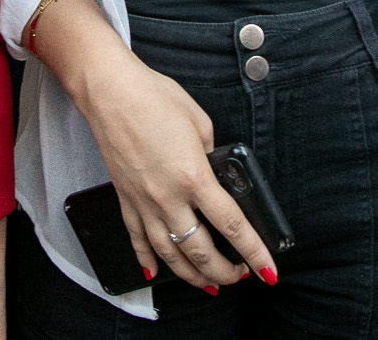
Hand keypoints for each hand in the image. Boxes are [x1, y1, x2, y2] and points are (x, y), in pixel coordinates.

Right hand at [75, 51, 272, 291]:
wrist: (109, 91)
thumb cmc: (154, 97)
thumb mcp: (199, 121)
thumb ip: (212, 153)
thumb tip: (213, 171)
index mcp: (194, 176)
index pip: (232, 226)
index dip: (254, 253)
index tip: (268, 271)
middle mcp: (169, 197)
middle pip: (201, 251)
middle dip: (225, 273)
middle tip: (239, 276)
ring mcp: (144, 202)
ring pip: (170, 255)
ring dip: (192, 276)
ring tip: (209, 285)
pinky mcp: (125, 199)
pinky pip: (136, 239)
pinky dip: (146, 260)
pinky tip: (155, 273)